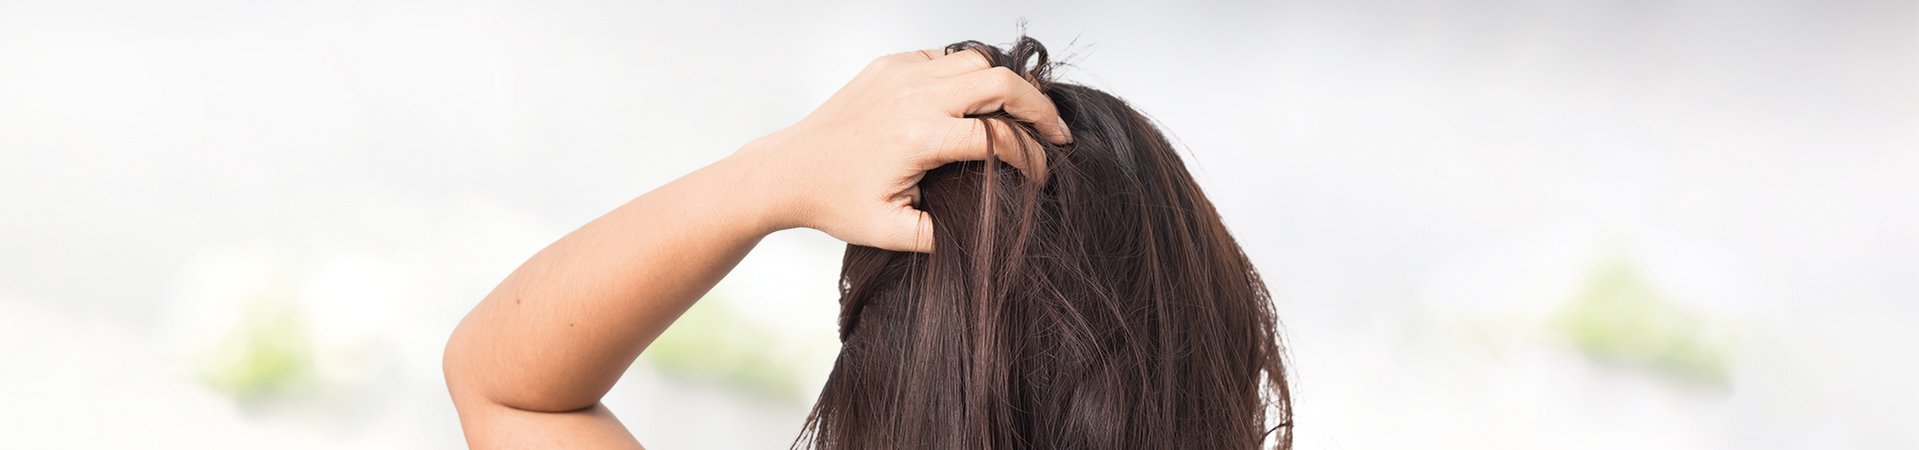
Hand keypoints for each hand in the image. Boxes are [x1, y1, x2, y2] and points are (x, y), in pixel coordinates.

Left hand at [734, 47, 1071, 252]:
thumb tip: (991, 232)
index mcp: (919, 137)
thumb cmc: (835, 204)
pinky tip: (974, 102)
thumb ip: (945, 235)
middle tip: (1057, 132)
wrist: (787, 171)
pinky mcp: (889, 65)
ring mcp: (901, 74)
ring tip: (1020, 115)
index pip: (998, 138)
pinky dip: (967, 75)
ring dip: (1005, 87)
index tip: (1043, 176)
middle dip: (1037, 107)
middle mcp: (914, 96)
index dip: (1032, 158)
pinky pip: (944, 58)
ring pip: (976, 62)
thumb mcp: (893, 233)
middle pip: (1000, 84)